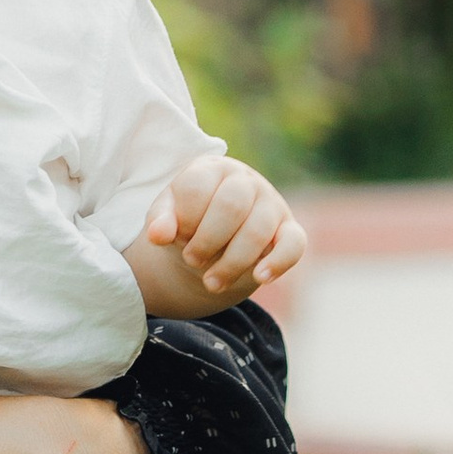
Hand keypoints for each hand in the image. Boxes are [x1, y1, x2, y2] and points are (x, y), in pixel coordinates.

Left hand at [144, 156, 305, 300]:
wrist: (216, 236)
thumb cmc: (190, 220)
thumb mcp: (169, 216)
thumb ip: (161, 221)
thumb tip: (158, 235)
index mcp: (212, 169)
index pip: (197, 188)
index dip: (183, 219)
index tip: (174, 239)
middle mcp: (246, 181)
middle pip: (231, 207)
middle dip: (207, 241)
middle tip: (191, 261)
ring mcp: (272, 203)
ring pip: (258, 231)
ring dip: (232, 263)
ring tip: (211, 284)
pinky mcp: (290, 230)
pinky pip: (294, 244)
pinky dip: (278, 262)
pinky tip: (260, 277)